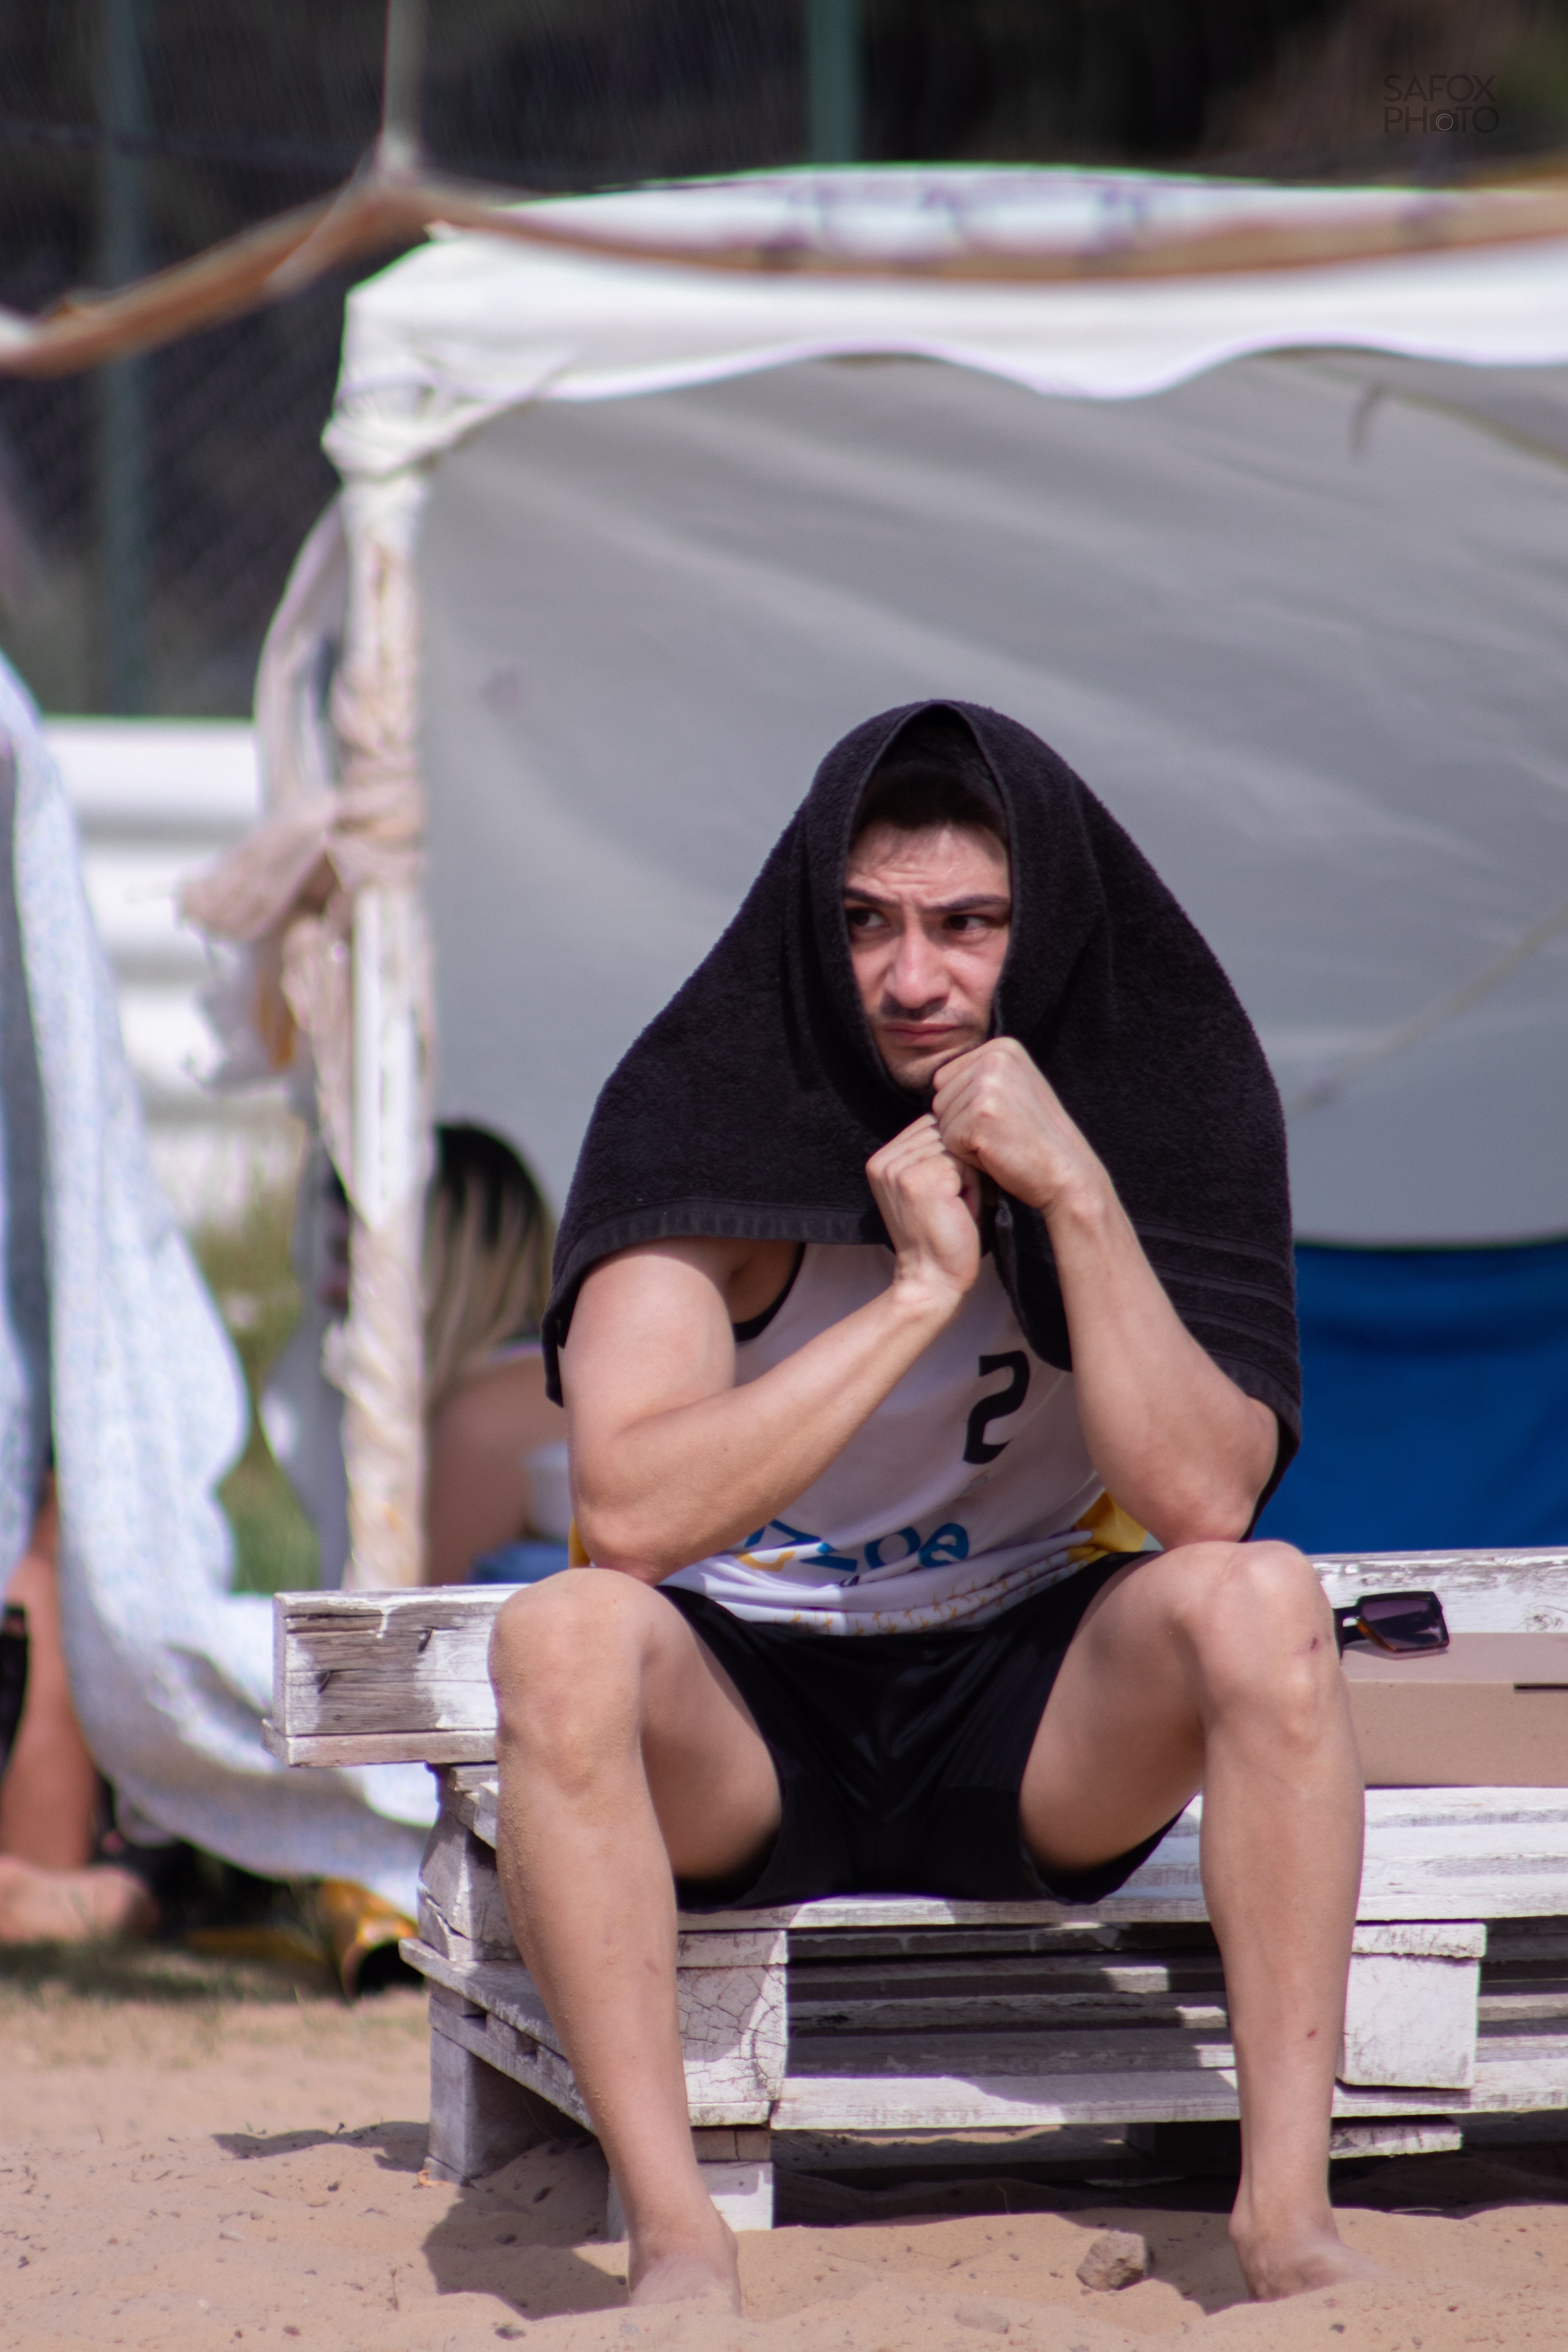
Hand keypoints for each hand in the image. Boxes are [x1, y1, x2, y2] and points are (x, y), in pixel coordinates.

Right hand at [866, 1115, 980, 1309]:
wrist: (932, 1281)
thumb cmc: (943, 1236)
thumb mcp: (932, 1188)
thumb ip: (934, 1154)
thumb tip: (968, 1118)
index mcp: (881, 1160)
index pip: (931, 1128)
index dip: (952, 1159)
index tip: (945, 1196)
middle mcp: (884, 1160)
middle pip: (944, 1133)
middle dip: (961, 1167)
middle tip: (952, 1205)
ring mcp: (898, 1169)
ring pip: (956, 1147)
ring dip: (968, 1177)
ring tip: (955, 1207)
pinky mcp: (919, 1179)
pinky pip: (964, 1163)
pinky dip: (973, 1188)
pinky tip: (960, 1211)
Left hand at [931, 1038, 1103, 1217]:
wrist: (1068, 1172)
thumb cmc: (1034, 1139)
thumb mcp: (1012, 1090)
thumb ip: (978, 1077)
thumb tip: (935, 1080)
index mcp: (1002, 1047)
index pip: (945, 1078)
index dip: (964, 1108)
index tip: (1001, 1117)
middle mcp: (995, 1057)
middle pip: (940, 1097)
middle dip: (961, 1123)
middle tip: (1002, 1133)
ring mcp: (988, 1083)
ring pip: (941, 1119)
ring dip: (963, 1140)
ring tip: (1001, 1142)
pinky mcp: (981, 1113)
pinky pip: (948, 1140)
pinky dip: (967, 1155)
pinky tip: (998, 1153)